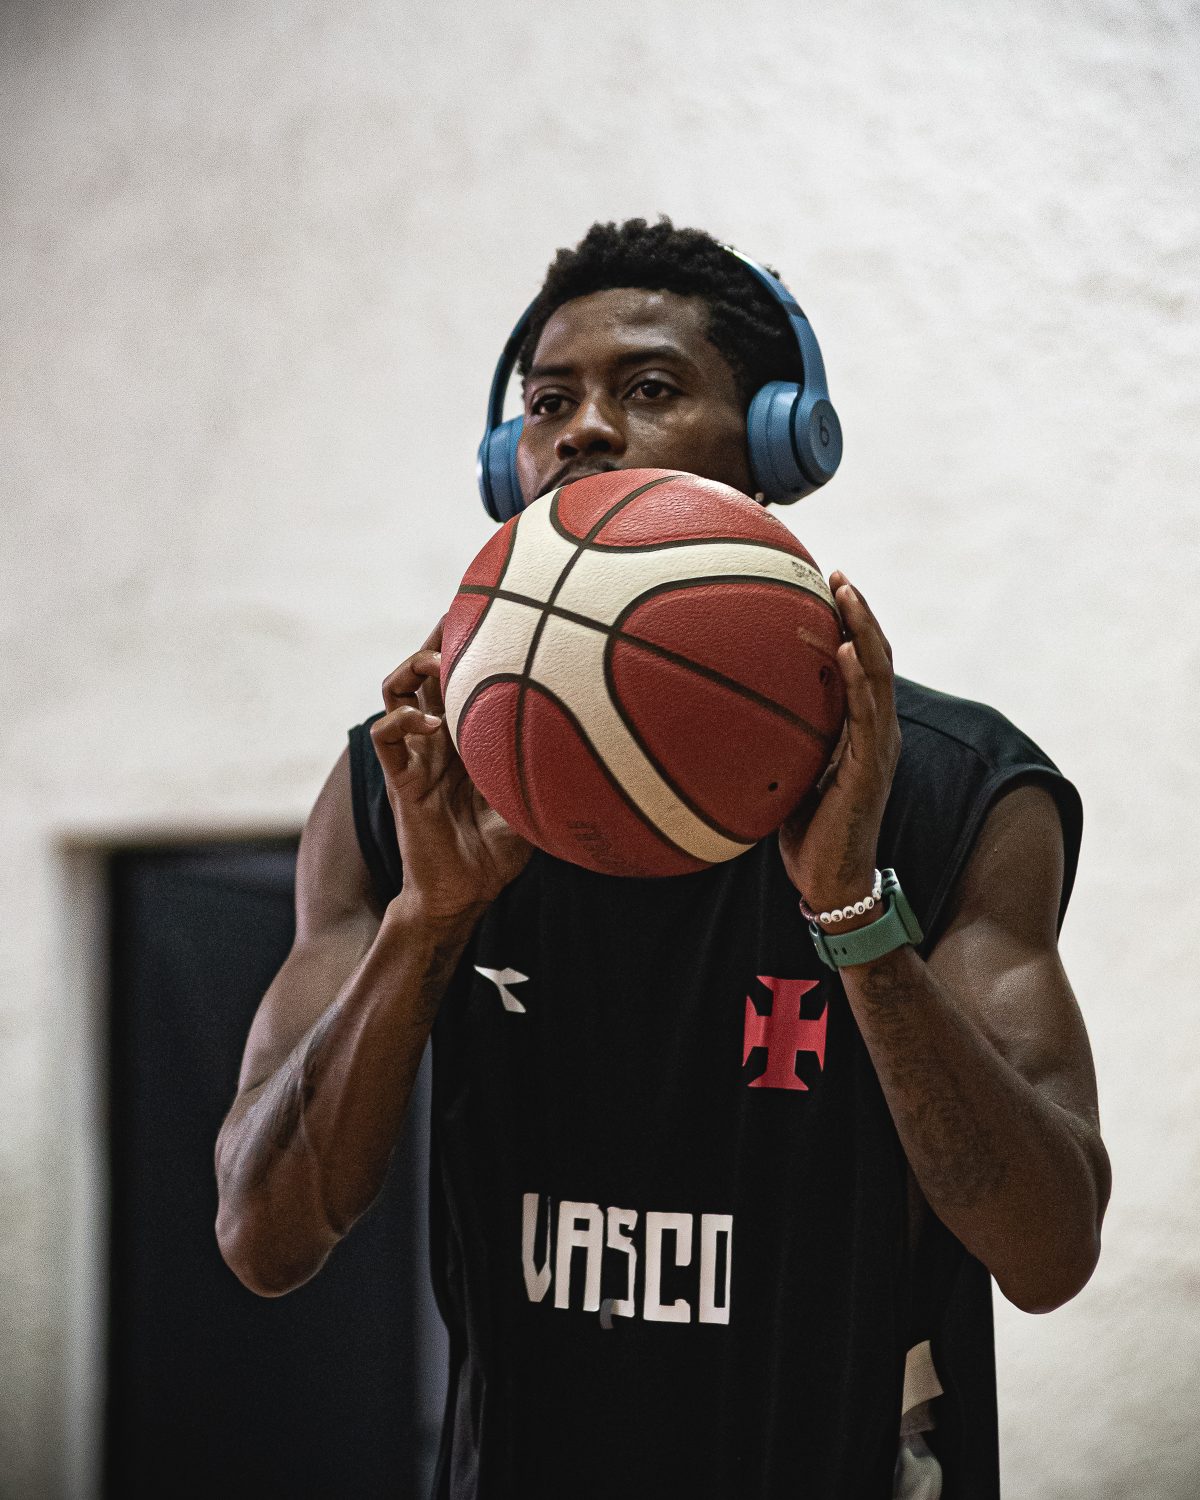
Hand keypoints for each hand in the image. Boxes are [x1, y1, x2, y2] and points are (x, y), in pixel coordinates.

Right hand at [370, 619, 532, 920]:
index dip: (466, 643)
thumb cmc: (499, 853)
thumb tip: (602, 746)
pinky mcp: (401, 779)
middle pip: (425, 671)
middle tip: (457, 614)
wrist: (463, 895)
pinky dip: (403, 721)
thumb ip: (553, 772)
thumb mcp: (535, 801)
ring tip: (436, 663)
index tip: (488, 608)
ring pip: (396, 691)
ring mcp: (417, 756)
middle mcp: (439, 740)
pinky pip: (386, 737)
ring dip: (411, 668)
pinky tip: (432, 725)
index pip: (460, 678)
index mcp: (467, 739)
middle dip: (436, 638)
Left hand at [778, 573, 900, 917]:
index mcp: (859, 729)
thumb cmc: (804, 831)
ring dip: (864, 630)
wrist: (830, 881)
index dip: (850, 623)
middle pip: (876, 657)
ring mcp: (878, 747)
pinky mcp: (871, 768)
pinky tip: (846, 651)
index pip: (861, 663)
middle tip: (836, 574)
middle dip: (859, 612)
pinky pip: (867, 716)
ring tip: (846, 593)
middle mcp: (877, 730)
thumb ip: (777, 738)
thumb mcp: (786, 772)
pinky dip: (859, 680)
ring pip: (878, 675)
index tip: (826, 584)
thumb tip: (728, 707)